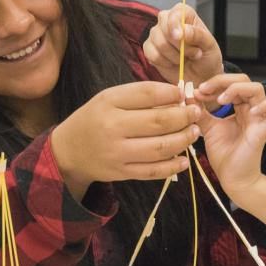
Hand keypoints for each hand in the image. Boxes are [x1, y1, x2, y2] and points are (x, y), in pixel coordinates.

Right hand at [51, 81, 200, 196]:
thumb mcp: (109, 98)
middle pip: (158, 122)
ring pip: (160, 148)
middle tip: (196, 113)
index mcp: (109, 103)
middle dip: (184, 116)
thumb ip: (139, 96)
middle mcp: (112, 128)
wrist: (69, 150)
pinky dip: (173, 166)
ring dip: (183, 140)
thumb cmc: (95, 118)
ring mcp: (117, 153)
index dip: (171, 93)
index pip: (147, 94)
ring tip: (194, 132)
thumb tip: (177, 95)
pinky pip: (153, 171)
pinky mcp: (122, 172)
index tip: (184, 92)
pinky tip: (184, 159)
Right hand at [143, 3, 223, 87]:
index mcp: (185, 14)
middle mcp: (167, 20)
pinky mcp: (149, 48)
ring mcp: (156, 34)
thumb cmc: (206, 58)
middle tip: (193, 54)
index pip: (176, 12)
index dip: (175, 24)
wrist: (200, 76)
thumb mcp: (209, 46)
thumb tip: (184, 30)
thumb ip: (198, 35)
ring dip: (174, 56)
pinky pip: (151, 54)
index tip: (180, 37)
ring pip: (158, 43)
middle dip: (179, 46)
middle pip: (164, 28)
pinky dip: (164, 63)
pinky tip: (173, 63)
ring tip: (185, 60)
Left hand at [196, 74, 265, 205]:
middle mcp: (250, 109)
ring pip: (257, 89)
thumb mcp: (207, 128)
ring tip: (221, 99)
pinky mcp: (265, 129)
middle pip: (243, 80)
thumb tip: (189, 93)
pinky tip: (248, 112)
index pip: (230, 83)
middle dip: (222, 80)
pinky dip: (263, 106)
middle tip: (204, 89)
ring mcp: (259, 118)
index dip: (213, 83)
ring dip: (237, 89)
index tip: (196, 91)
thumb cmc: (223, 154)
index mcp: (238, 106)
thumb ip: (199, 111)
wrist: (232, 178)